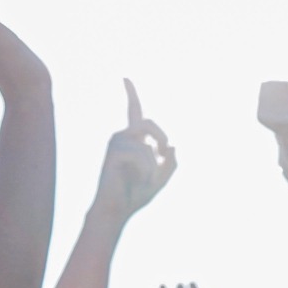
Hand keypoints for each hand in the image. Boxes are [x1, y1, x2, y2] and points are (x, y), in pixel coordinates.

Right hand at [95, 80, 176, 219]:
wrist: (116, 210)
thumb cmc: (135, 195)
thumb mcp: (161, 178)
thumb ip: (171, 163)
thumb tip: (173, 146)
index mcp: (133, 140)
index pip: (133, 112)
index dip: (131, 94)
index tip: (124, 77)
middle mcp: (122, 136)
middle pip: (148, 122)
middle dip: (161, 138)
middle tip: (165, 156)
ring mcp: (116, 143)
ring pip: (147, 144)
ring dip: (153, 166)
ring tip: (146, 180)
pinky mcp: (114, 152)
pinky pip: (142, 154)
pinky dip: (147, 170)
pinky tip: (139, 180)